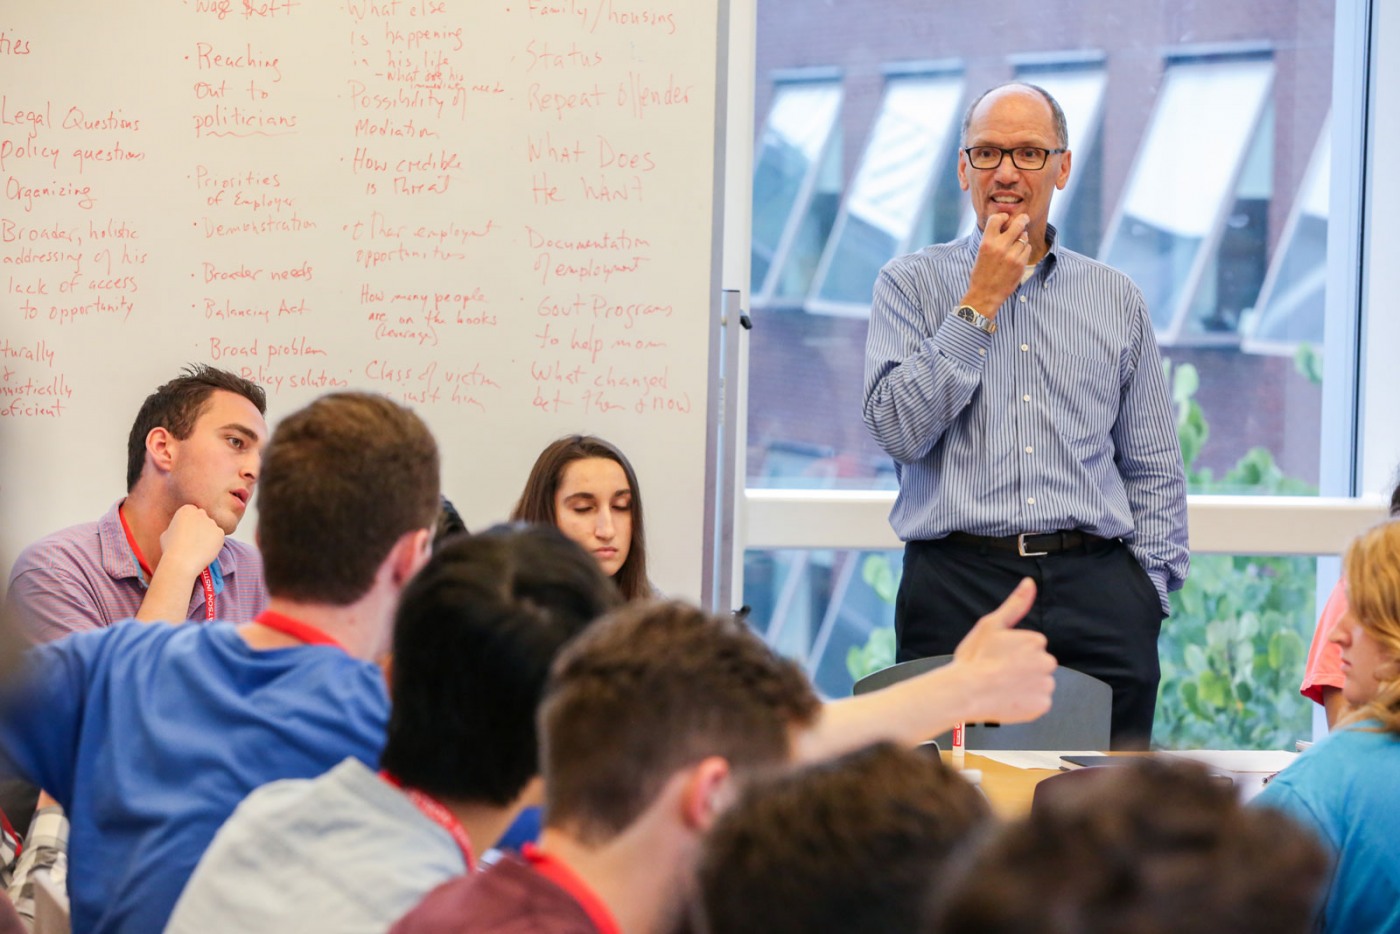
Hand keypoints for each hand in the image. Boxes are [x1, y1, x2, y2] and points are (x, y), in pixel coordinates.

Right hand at [158, 504, 225, 576]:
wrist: (181, 561)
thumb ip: (176, 526)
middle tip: (195, 540)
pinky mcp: (220, 532)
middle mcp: (200, 513)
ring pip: (211, 528)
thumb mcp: (167, 533)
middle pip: (203, 518)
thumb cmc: (171, 549)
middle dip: (201, 526)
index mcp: (186, 510)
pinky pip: (218, 537)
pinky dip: (214, 543)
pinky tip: (205, 550)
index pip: (192, 512)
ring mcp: (212, 522)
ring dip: (208, 535)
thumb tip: (180, 528)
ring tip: (199, 548)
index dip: (190, 523)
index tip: (187, 532)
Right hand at [951, 578, 1056, 723]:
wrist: (967, 691)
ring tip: (1002, 688)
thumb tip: (1030, 583)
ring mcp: (1045, 685)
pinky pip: (1038, 702)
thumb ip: (1015, 604)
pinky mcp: (1041, 705)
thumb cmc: (975, 657)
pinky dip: (1026, 703)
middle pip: (1038, 665)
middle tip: (999, 673)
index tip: (998, 657)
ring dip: (1025, 686)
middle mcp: (1046, 662)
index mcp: (1036, 641)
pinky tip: (1008, 699)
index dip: (1013, 653)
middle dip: (1023, 669)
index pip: (1032, 646)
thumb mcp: (991, 624)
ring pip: (1038, 684)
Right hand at [961, 212, 1031, 319]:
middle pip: (1017, 224)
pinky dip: (1024, 250)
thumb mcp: (981, 252)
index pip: (997, 218)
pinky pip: (1027, 249)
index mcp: (986, 242)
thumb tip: (1006, 224)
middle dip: (1022, 220)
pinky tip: (1017, 255)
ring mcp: (1012, 256)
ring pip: (1024, 237)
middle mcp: (1000, 247)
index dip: (1003, 216)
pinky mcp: (1020, 264)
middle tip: (1024, 219)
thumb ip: (992, 238)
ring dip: (1022, 238)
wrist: (985, 294)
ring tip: (1016, 244)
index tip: (1006, 218)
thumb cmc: (981, 273)